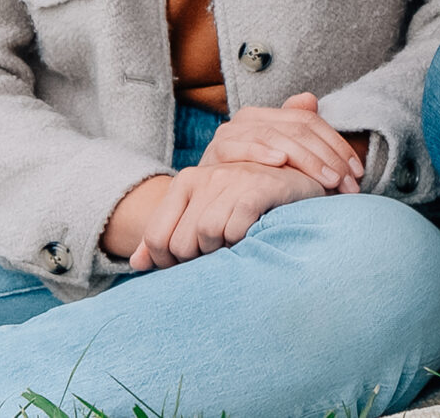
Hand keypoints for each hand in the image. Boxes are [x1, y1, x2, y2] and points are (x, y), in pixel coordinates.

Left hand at [113, 161, 326, 269]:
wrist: (302, 188)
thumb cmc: (251, 208)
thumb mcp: (207, 219)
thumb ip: (169, 239)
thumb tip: (136, 265)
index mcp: (186, 181)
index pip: (155, 238)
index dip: (170, 263)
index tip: (196, 263)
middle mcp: (205, 174)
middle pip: (179, 243)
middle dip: (200, 260)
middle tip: (225, 254)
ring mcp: (232, 177)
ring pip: (206, 235)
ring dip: (224, 250)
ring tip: (242, 243)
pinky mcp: (259, 186)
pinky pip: (234, 228)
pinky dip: (243, 240)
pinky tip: (257, 234)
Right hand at [199, 92, 363, 193]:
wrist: (203, 200)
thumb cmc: (247, 179)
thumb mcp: (278, 159)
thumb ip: (296, 132)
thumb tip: (310, 98)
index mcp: (267, 116)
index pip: (310, 122)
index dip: (337, 145)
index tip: (357, 172)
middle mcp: (248, 119)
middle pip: (298, 129)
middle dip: (328, 158)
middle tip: (347, 183)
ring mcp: (230, 134)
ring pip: (276, 136)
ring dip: (306, 160)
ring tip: (327, 180)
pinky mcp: (214, 152)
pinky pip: (240, 147)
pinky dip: (261, 152)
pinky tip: (280, 161)